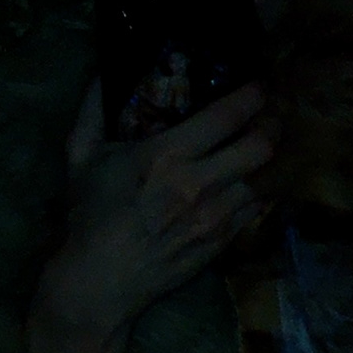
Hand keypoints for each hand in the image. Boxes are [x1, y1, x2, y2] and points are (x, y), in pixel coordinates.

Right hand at [24, 79, 272, 352]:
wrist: (100, 281)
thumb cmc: (89, 215)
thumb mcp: (80, 156)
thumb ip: (92, 110)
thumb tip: (100, 71)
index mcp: (165, 156)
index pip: (225, 117)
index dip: (251, 97)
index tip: (259, 87)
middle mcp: (198, 184)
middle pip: (260, 147)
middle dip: (272, 127)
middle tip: (272, 117)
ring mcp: (214, 217)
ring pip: (264, 180)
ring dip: (271, 160)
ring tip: (269, 147)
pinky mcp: (221, 243)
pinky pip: (257, 210)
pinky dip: (262, 192)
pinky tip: (258, 181)